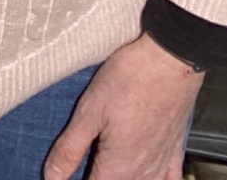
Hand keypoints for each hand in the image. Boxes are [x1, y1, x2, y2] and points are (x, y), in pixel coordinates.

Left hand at [42, 34, 203, 179]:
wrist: (171, 58)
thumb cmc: (130, 78)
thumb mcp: (89, 111)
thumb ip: (70, 149)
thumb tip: (52, 177)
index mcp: (117, 167)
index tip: (64, 177)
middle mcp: (142, 171)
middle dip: (99, 178)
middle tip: (87, 165)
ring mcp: (161, 161)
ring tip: (110, 170)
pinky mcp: (175, 148)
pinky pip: (170, 179)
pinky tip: (149, 177)